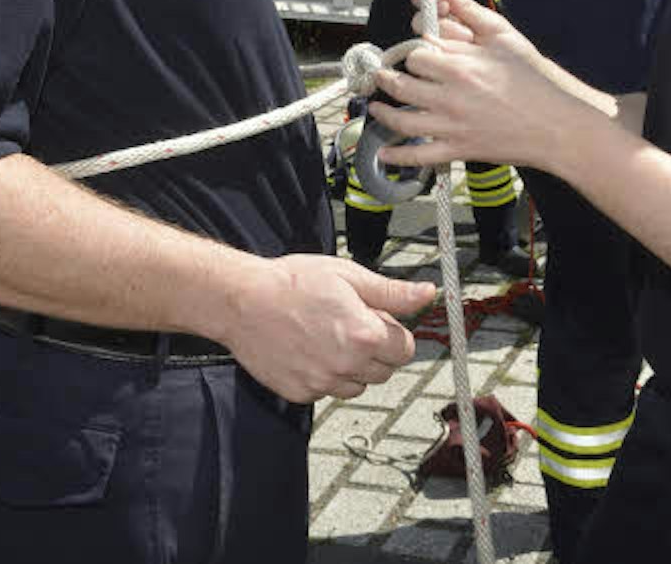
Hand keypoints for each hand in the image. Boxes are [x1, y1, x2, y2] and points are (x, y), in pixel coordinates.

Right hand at [222, 256, 434, 401]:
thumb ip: (393, 293)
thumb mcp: (349, 276)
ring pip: (357, 384)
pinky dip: (324, 374)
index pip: (405, 349)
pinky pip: (327, 390)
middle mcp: (347, 366)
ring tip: (325, 335)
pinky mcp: (301, 394)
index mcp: (366, 336)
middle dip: (375, 349)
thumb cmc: (293, 282)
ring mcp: (322, 383)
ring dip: (351, 365)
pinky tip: (307, 349)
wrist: (242, 300)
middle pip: (385, 370)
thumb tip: (429, 294)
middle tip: (347, 323)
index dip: (393, 331)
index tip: (375, 318)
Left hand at [371, 0, 607, 173]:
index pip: (417, 51)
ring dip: (383, 112)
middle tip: (385, 75)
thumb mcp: (502, 35)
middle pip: (402, 83)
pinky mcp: (459, 149)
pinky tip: (383, 152)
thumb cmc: (534, 77)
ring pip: (401, 118)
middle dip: (390, 77)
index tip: (416, 49)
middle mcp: (451, 95)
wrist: (559, 124)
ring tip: (376, 107)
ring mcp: (452, 125)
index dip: (414, 48)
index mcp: (460, 64)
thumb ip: (466, 10)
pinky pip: (419, 155)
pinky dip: (398, 155)